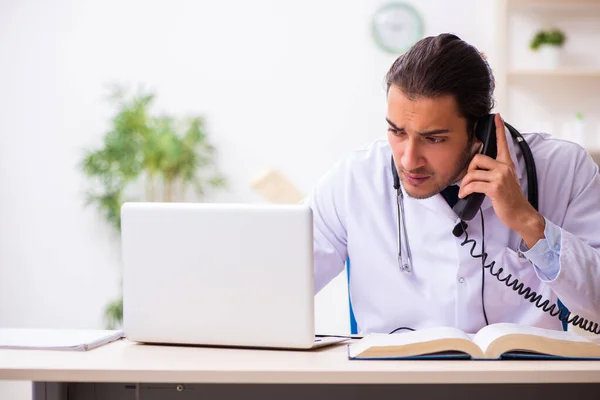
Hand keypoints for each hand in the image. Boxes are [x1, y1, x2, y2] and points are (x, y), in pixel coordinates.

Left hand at [458, 114, 544, 247]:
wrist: (521, 214)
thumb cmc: (510, 199)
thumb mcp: (505, 181)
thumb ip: (494, 172)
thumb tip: (476, 171)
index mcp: (507, 164)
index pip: (502, 143)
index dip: (499, 129)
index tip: (496, 117)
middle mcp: (505, 167)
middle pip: (477, 159)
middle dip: (468, 171)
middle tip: (467, 181)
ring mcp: (500, 177)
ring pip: (473, 173)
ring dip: (464, 184)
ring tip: (464, 191)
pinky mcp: (495, 188)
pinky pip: (473, 185)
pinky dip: (465, 191)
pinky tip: (465, 195)